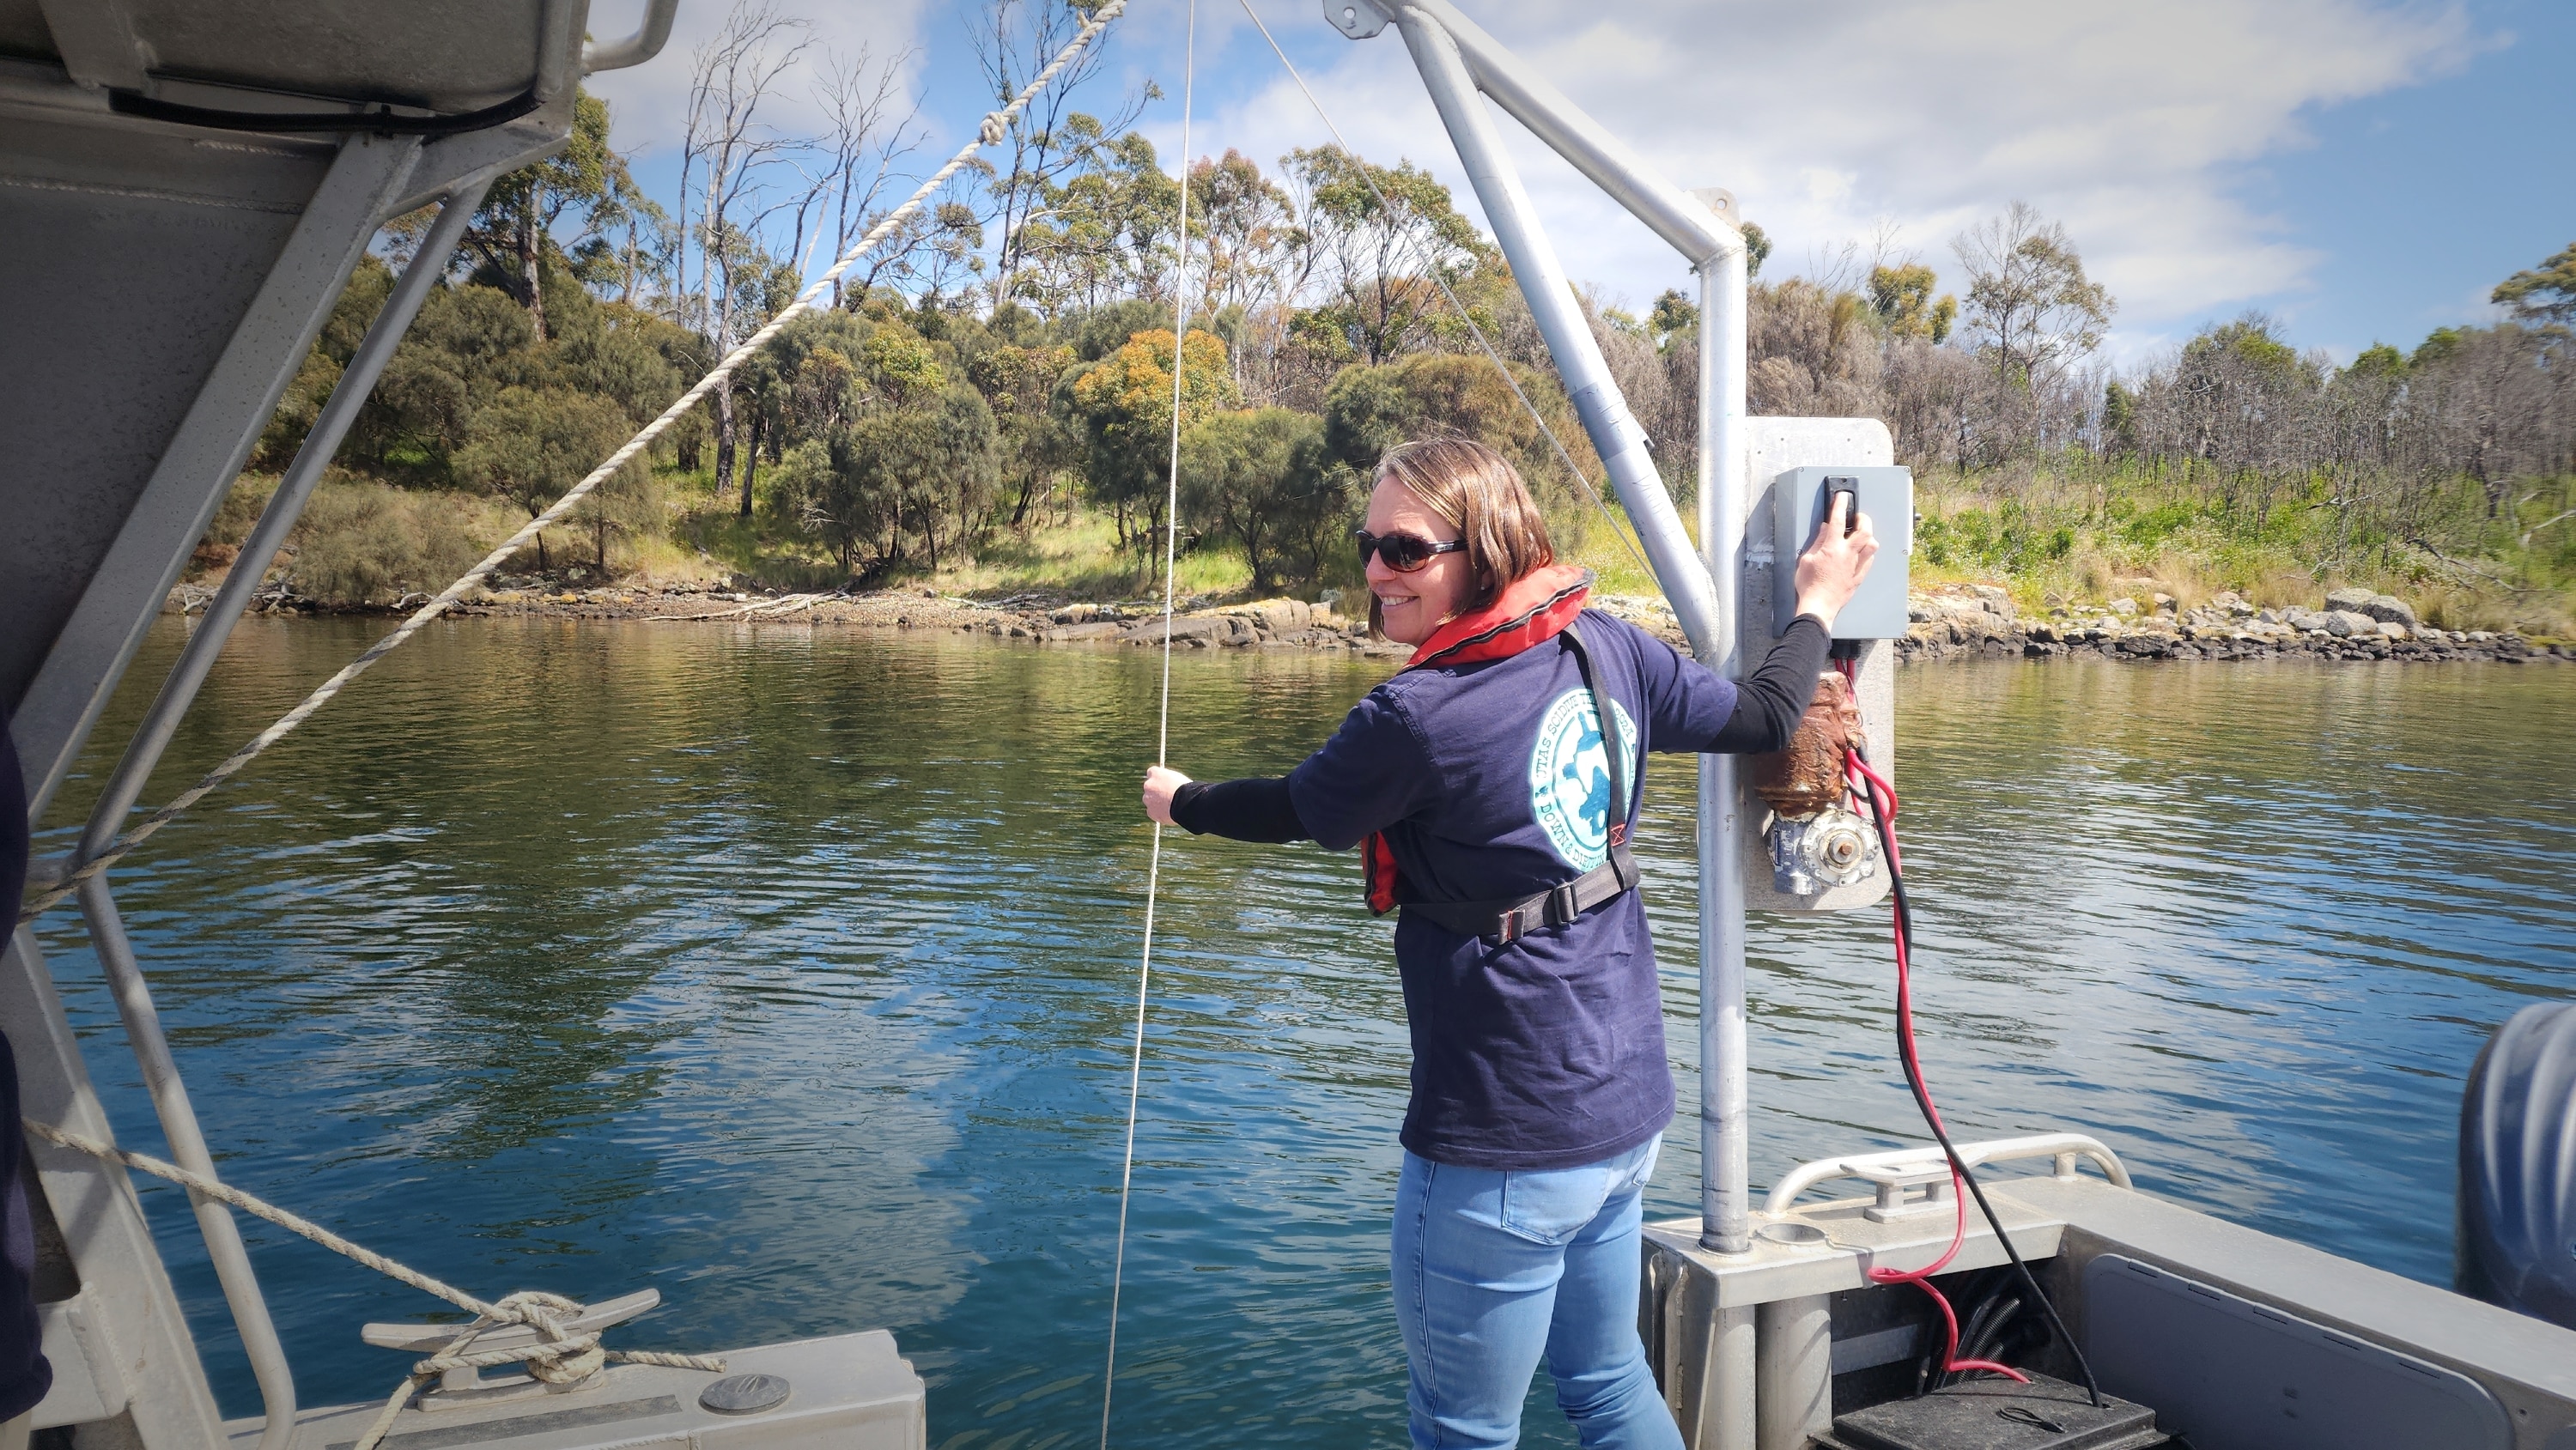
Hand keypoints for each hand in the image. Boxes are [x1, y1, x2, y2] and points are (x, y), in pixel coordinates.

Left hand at [1142, 765, 1191, 825]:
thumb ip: (1167, 779)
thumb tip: (1166, 782)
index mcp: (1154, 773)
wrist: (1185, 803)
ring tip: (1171, 806)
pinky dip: (1159, 813)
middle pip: (1150, 788)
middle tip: (1168, 796)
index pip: (1152, 773)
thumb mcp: (1177, 777)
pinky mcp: (1150, 812)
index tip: (1164, 783)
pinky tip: (1170, 813)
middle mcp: (1148, 785)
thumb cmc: (1185, 788)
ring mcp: (1148, 799)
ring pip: (1151, 801)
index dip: (1159, 779)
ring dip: (1157, 803)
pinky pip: (1153, 812)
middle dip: (1157, 792)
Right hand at [1792, 492, 1880, 624]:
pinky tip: (1862, 552)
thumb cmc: (1809, 586)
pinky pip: (1870, 560)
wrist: (1819, 607)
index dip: (1839, 506)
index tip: (1842, 497)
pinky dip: (1868, 552)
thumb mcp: (1806, 560)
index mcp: (1832, 548)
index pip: (1837, 521)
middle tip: (1858, 516)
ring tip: (1862, 534)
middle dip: (1863, 519)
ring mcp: (1855, 566)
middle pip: (1864, 531)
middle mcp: (1847, 555)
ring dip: (1869, 536)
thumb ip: (1817, 542)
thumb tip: (1825, 529)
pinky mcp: (1859, 577)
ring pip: (1872, 545)